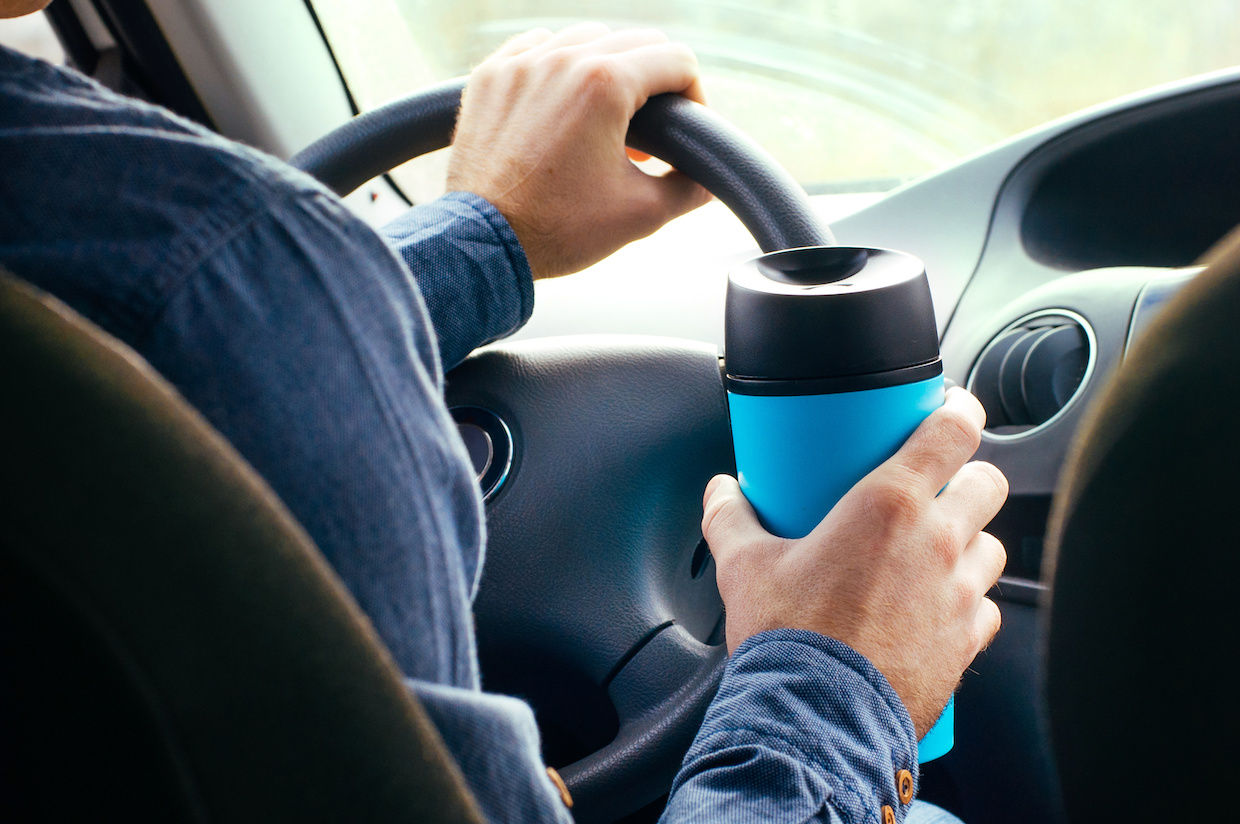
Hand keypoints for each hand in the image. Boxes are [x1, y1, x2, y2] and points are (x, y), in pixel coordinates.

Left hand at [447, 24, 711, 278]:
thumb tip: (707, 181)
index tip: (685, 130)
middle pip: (635, 41)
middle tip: (650, 133)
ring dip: (607, 70)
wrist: (482, 245)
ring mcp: (520, 64)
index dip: (695, 96)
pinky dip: (557, 68)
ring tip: (606, 121)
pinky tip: (562, 105)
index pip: (677, 61)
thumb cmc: (557, 230)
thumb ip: (688, 189)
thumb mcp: (641, 215)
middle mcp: (561, 60)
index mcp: (604, 84)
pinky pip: (536, 48)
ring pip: (585, 38)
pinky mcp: (489, 77)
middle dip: (654, 83)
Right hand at [703, 387, 1007, 735]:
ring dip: (971, 540)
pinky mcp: (967, 640)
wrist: (816, 719)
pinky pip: (987, 606)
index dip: (960, 411)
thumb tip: (720, 492)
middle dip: (970, 477)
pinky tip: (938, 606)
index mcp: (889, 504)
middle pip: (988, 483)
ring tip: (938, 550)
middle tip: (939, 487)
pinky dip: (969, 600)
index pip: (952, 433)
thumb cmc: (788, 638)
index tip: (953, 409)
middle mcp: (937, 541)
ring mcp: (959, 592)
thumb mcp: (746, 566)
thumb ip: (730, 518)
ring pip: (993, 545)